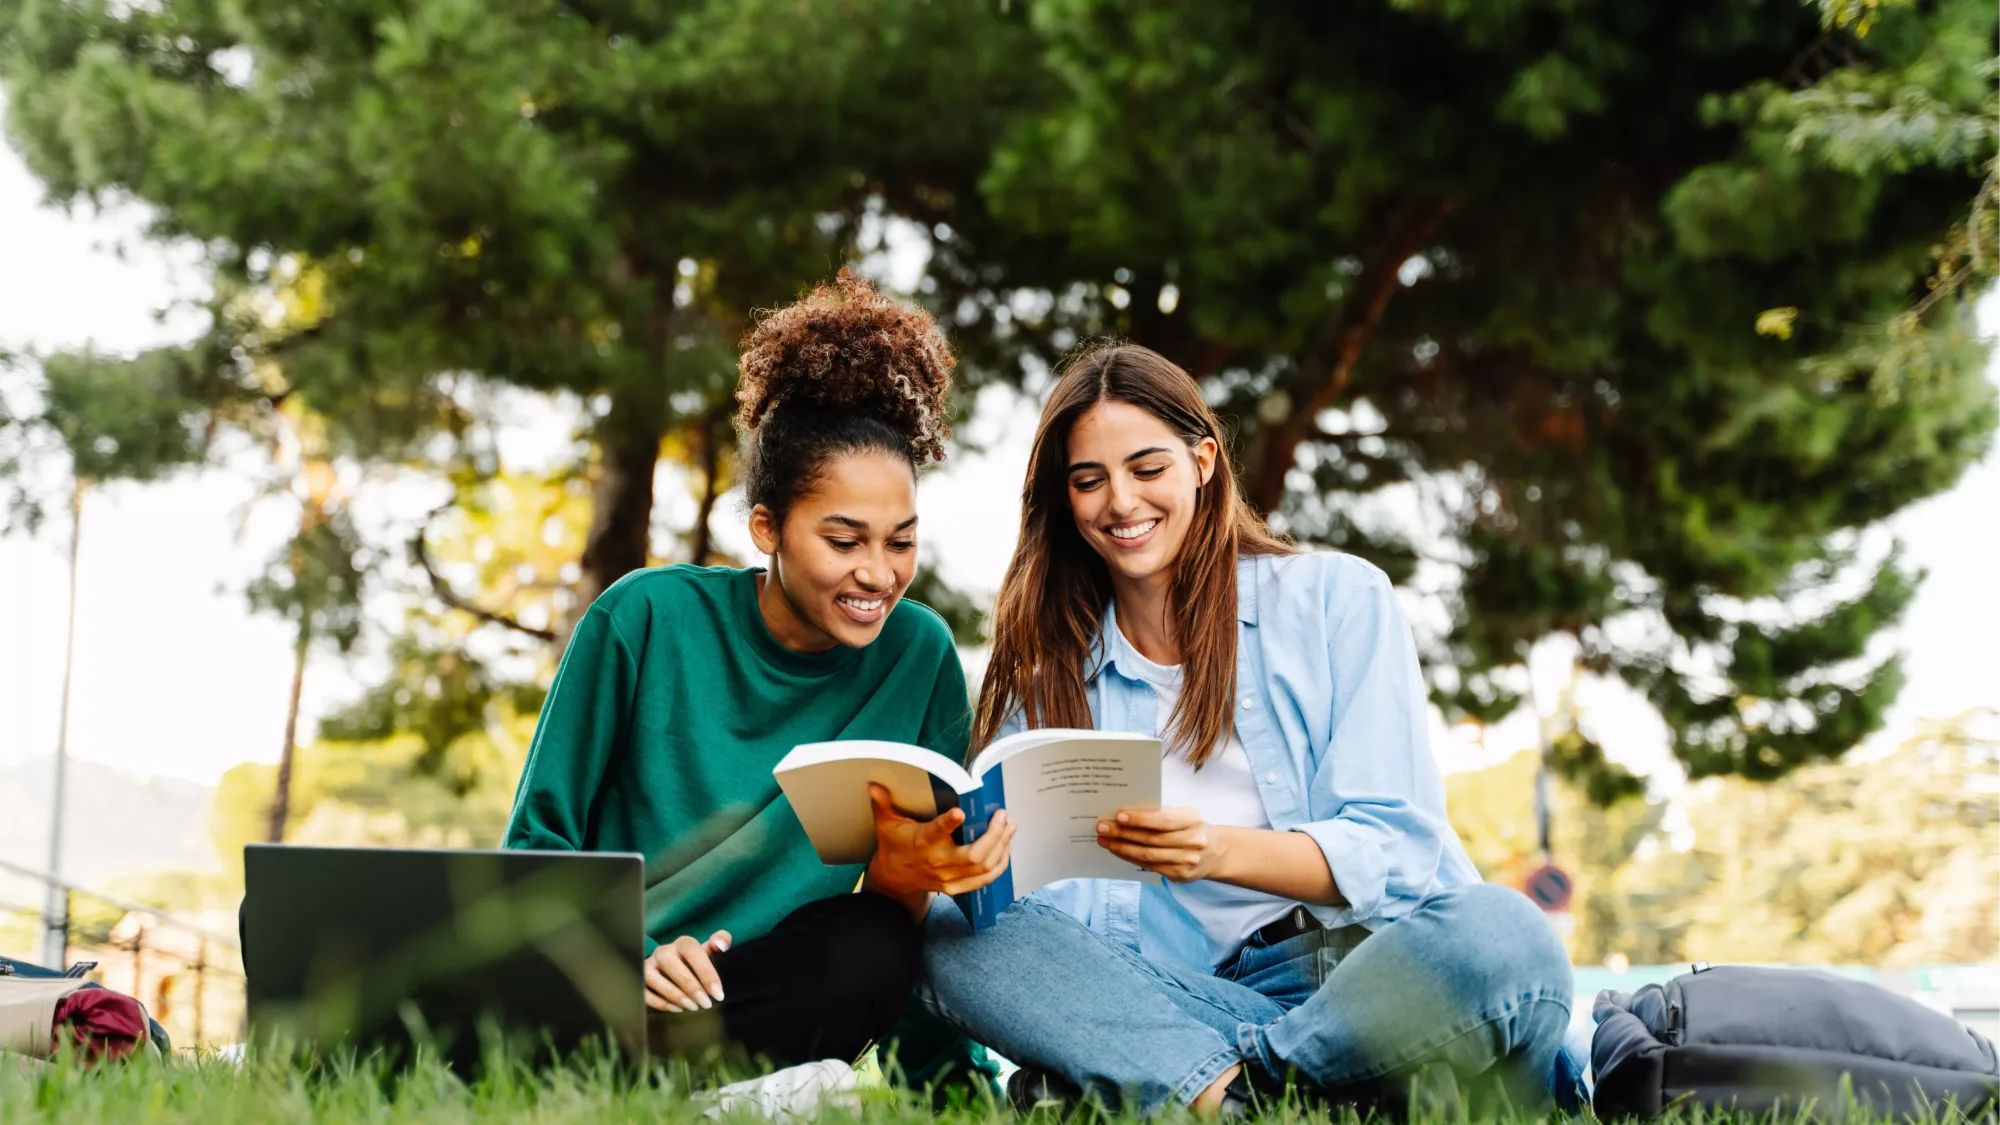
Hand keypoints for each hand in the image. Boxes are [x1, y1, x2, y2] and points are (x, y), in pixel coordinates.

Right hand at [643, 931, 729, 1012]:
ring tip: (692, 1007)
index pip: (692, 951)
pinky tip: (676, 1009)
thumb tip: (721, 945)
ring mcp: (648, 965)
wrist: (676, 969)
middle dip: (690, 986)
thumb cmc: (696, 962)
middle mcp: (663, 951)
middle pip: (670, 963)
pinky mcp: (640, 980)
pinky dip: (659, 1002)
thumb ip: (721, 941)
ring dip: (673, 994)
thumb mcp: (710, 951)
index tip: (718, 994)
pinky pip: (643, 991)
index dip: (706, 972)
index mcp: (682, 943)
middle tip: (705, 1004)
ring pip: (653, 977)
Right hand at [862, 783, 1016, 914]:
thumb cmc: (894, 846)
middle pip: (974, 855)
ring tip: (1010, 827)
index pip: (935, 833)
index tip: (961, 812)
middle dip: (994, 835)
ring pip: (984, 867)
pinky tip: (1006, 847)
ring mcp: (950, 878)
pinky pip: (986, 879)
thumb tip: (874, 786)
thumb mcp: (886, 824)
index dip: (949, 823)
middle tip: (1003, 816)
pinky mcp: (958, 887)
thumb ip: (883, 804)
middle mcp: (938, 862)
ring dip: (1002, 846)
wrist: (894, 880)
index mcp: (922, 842)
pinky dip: (999, 864)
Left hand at [1096, 806, 1232, 882]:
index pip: (1165, 820)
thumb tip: (1124, 813)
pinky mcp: (1179, 876)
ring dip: (1122, 848)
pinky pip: (1149, 867)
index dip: (1141, 818)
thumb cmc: (1191, 827)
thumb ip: (1161, 813)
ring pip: (1148, 856)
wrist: (1216, 853)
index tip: (1118, 815)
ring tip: (1104, 840)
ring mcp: (1187, 862)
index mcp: (1193, 820)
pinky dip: (1130, 858)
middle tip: (1102, 827)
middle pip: (1152, 839)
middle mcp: (1193, 842)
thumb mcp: (1184, 815)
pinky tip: (1117, 851)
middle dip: (1123, 833)